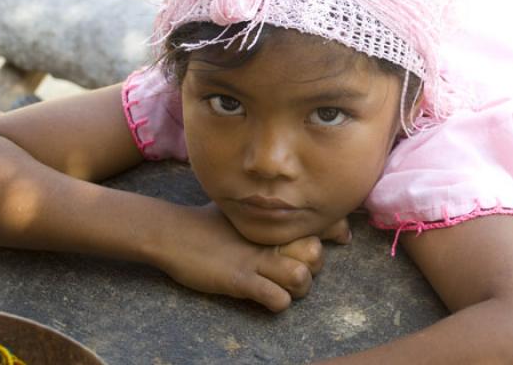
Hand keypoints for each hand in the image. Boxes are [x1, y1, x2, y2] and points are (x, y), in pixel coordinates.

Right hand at [149, 202, 350, 312]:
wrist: (173, 233)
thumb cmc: (210, 224)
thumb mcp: (245, 213)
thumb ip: (272, 214)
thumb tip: (295, 212)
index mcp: (275, 220)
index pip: (322, 223)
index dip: (336, 231)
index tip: (339, 237)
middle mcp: (270, 238)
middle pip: (316, 254)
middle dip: (313, 265)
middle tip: (294, 265)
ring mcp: (255, 259)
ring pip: (302, 277)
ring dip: (297, 286)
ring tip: (282, 285)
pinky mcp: (239, 280)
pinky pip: (276, 298)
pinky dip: (277, 301)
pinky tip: (266, 296)